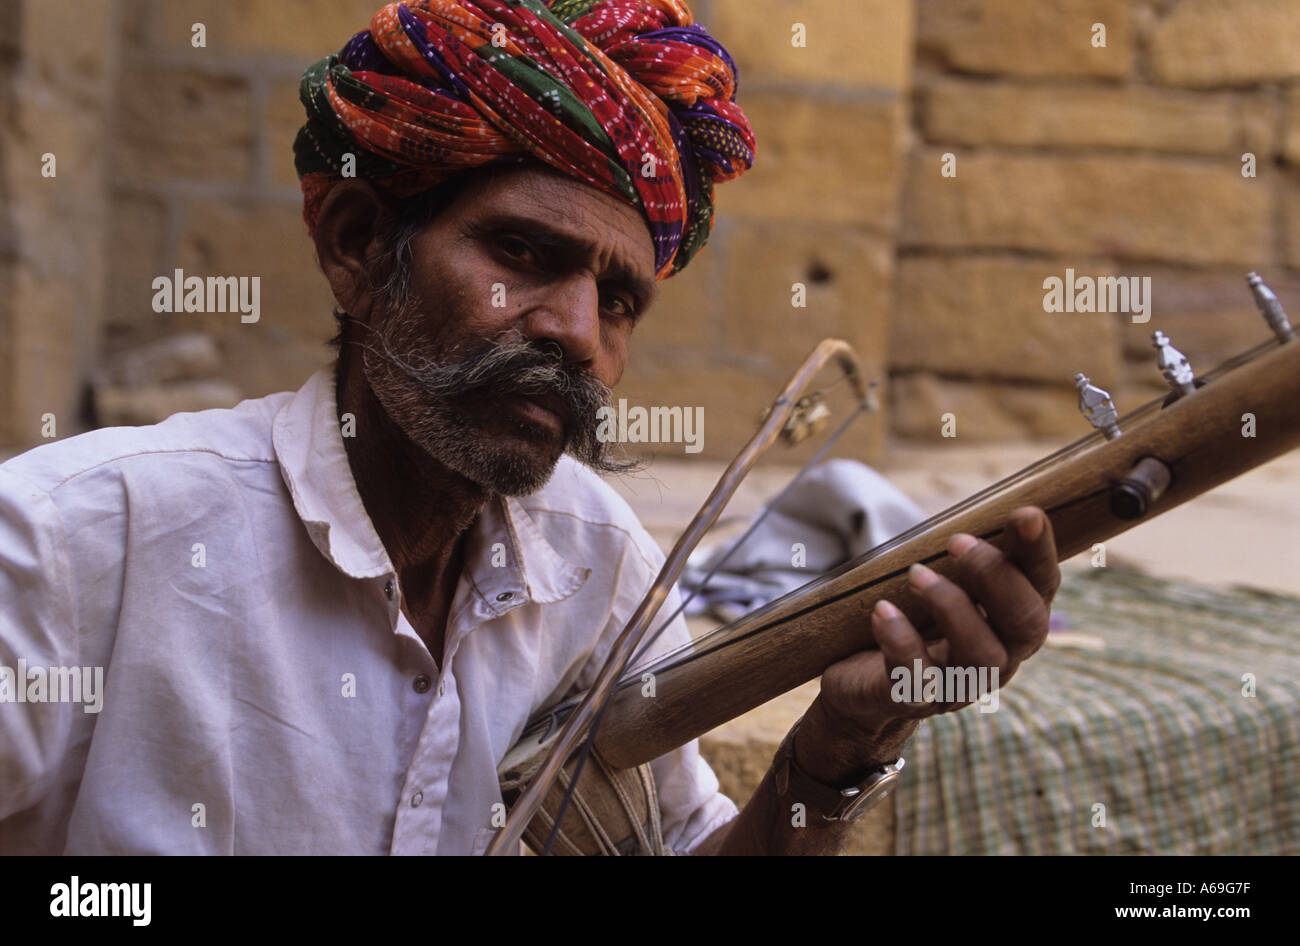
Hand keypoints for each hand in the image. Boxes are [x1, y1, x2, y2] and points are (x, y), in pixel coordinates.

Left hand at [793, 506, 1059, 784]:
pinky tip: (882, 611)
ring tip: (916, 575)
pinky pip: (917, 679)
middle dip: (997, 576)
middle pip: (1026, 624)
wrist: (860, 683)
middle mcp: (998, 657)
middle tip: (957, 542)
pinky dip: (901, 641)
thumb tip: (987, 502)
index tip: (1024, 513)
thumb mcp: (940, 583)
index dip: (1039, 552)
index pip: (1042, 586)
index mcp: (1010, 622)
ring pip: (982, 657)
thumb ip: (966, 556)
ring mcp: (959, 686)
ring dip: (952, 607)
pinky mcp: (914, 699)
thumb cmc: (910, 619)